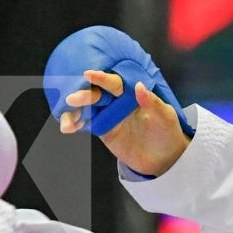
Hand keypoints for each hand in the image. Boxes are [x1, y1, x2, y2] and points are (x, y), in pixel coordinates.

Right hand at [60, 69, 191, 177]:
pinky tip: (67, 128)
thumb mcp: (165, 117)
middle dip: (84, 95)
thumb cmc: (167, 133)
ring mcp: (108, 115)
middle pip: (97, 94)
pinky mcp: (102, 129)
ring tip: (66, 122)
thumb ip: (153, 103)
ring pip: (88, 108)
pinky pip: (86, 124)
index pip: (115, 83)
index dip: (102, 78)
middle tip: (71, 99)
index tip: (88, 74)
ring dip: (74, 112)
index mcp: (132, 93)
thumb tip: (139, 86)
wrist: (163, 159)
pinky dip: (75, 124)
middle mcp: (117, 101)